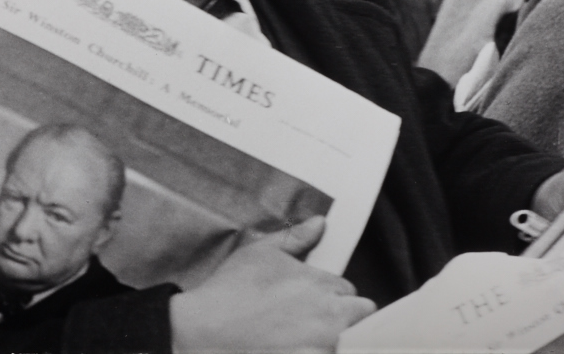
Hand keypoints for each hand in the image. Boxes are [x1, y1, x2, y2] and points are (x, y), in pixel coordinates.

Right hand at [170, 216, 375, 352]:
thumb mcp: (261, 253)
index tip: (315, 302)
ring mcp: (322, 348)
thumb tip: (320, 223)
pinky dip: (317, 352)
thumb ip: (296, 238)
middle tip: (315, 322)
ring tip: (303, 338)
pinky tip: (295, 348)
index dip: (333, 297)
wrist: (201, 333)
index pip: (351, 293)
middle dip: (345, 319)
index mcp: (323, 286)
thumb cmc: (230, 292)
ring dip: (334, 340)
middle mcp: (331, 319)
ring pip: (349, 343)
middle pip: (361, 319)